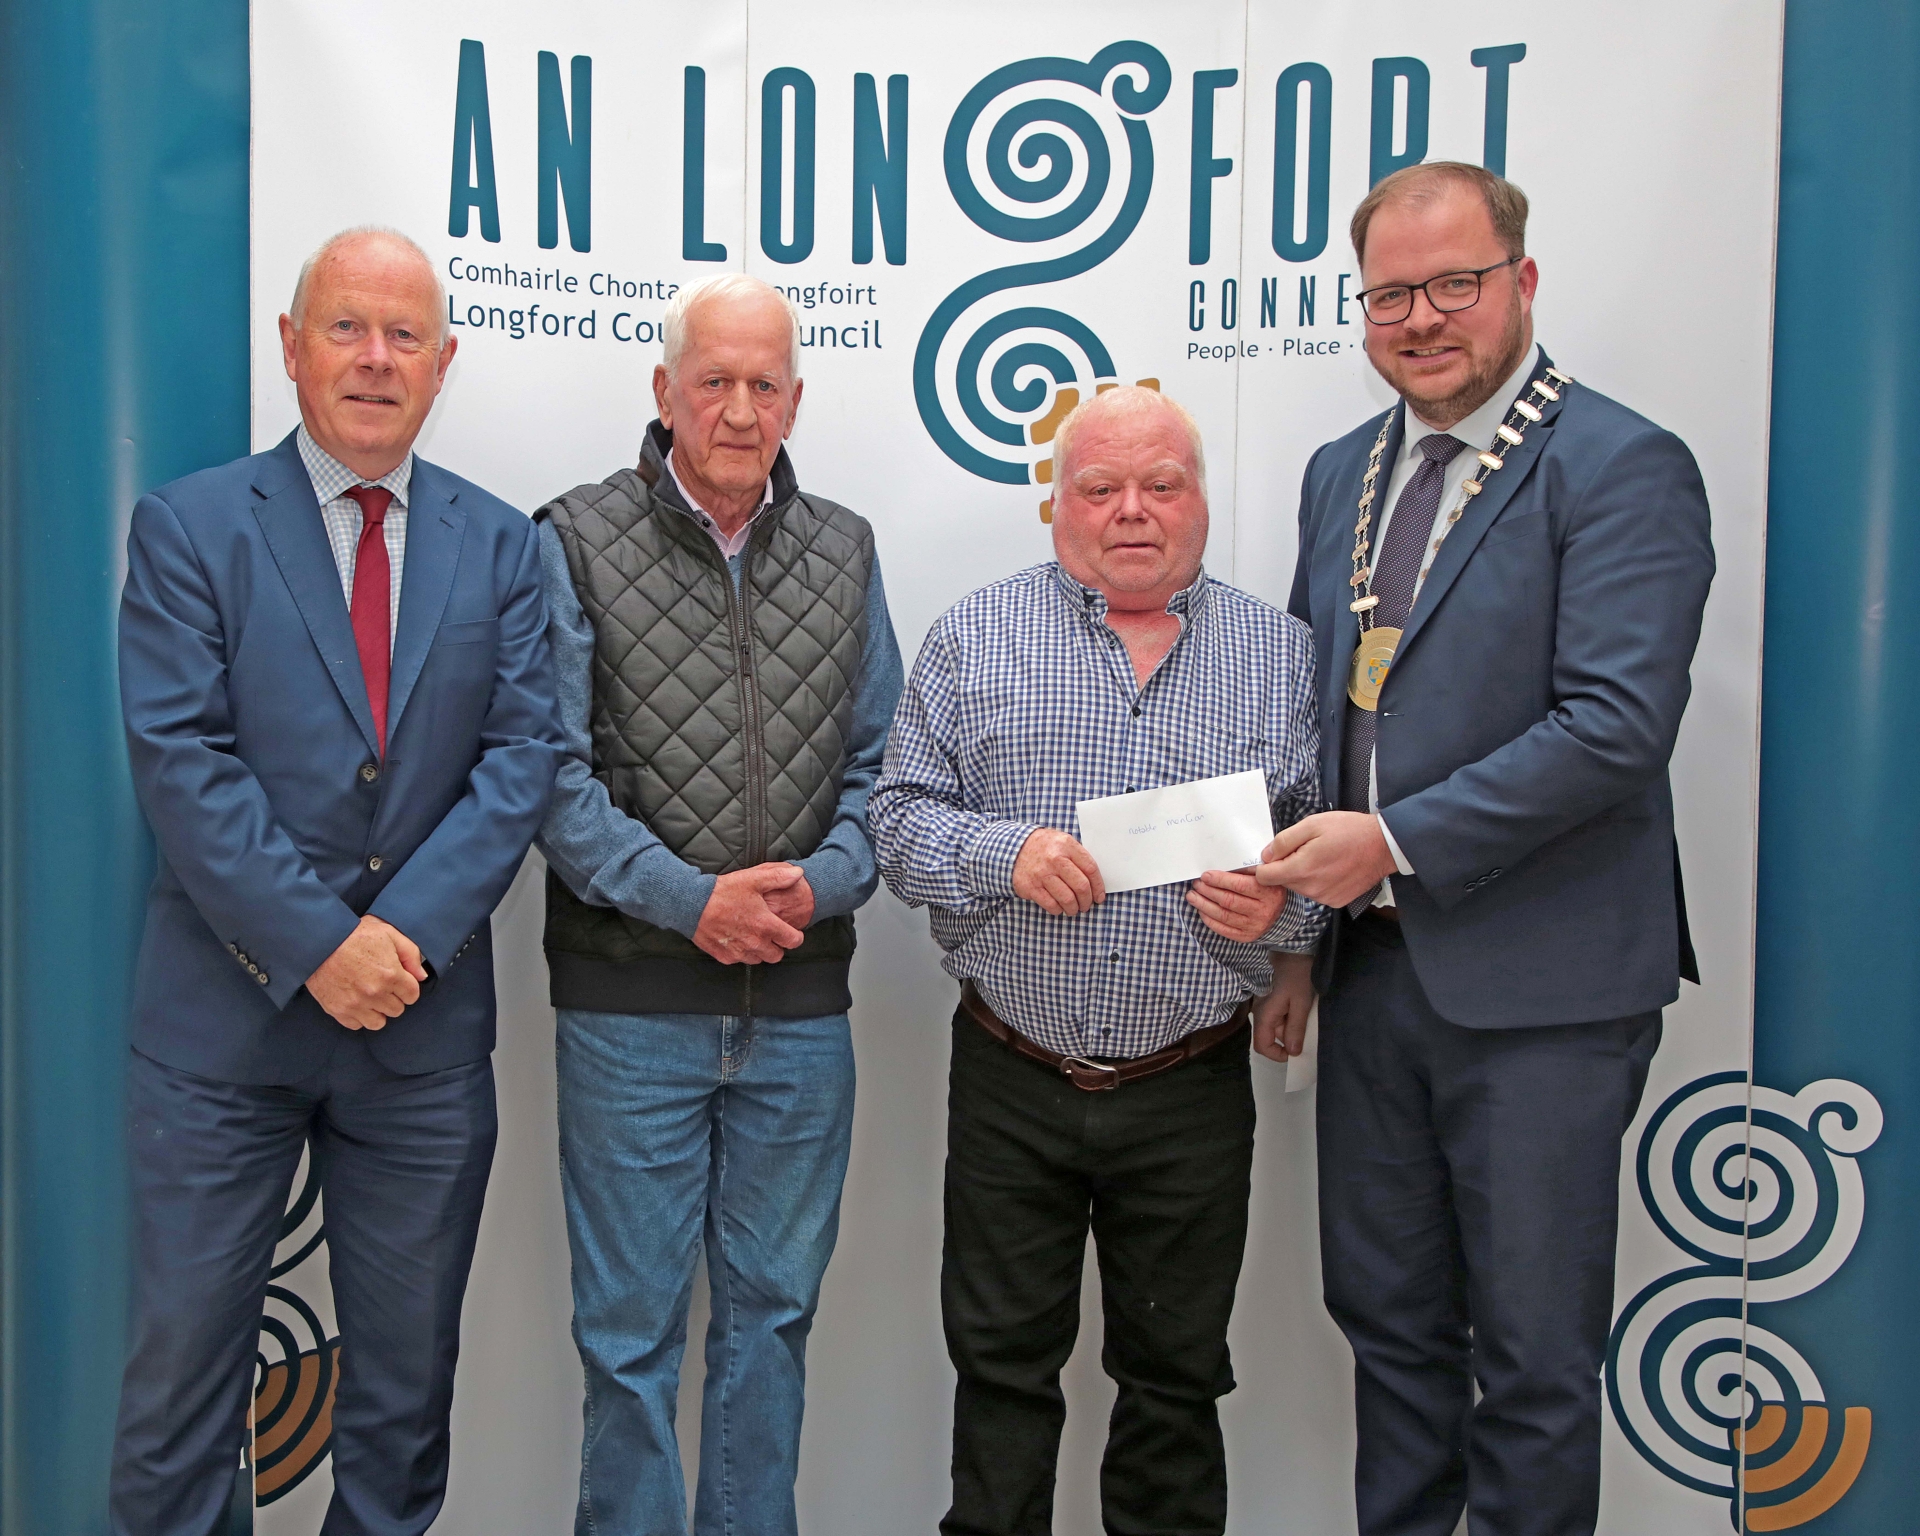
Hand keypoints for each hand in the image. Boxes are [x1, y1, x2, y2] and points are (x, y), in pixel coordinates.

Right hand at [306, 914, 427, 1030]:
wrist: (319, 941)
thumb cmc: (354, 934)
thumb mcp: (389, 933)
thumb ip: (411, 954)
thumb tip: (421, 976)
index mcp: (391, 975)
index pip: (412, 996)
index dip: (407, 987)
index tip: (399, 980)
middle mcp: (375, 994)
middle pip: (397, 1010)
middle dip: (393, 998)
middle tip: (382, 985)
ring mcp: (356, 1004)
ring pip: (379, 1022)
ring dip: (377, 1011)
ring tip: (370, 996)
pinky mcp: (338, 1011)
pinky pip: (357, 1025)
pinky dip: (358, 1016)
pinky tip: (356, 1001)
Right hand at [694, 864, 807, 964]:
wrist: (692, 904)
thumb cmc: (723, 891)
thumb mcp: (752, 879)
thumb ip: (778, 877)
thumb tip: (798, 873)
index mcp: (766, 925)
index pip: (793, 941)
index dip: (795, 936)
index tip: (790, 930)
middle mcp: (755, 943)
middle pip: (777, 955)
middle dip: (778, 946)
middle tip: (771, 933)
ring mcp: (739, 952)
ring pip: (759, 959)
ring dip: (760, 950)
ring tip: (753, 935)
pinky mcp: (725, 956)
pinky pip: (740, 960)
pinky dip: (741, 952)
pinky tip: (737, 938)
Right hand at [1011, 828, 1105, 915]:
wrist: (1013, 849)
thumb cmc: (1044, 847)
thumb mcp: (1062, 842)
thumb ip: (1078, 856)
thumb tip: (1095, 881)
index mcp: (1066, 845)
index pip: (1090, 868)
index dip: (1098, 886)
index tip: (1099, 896)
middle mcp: (1054, 859)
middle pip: (1081, 886)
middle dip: (1087, 900)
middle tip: (1086, 905)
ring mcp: (1042, 874)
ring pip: (1067, 899)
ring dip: (1074, 908)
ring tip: (1074, 909)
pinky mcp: (1031, 887)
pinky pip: (1051, 905)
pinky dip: (1058, 910)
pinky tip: (1059, 908)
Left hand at [1185, 868, 1287, 941]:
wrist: (1282, 915)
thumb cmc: (1268, 890)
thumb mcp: (1265, 876)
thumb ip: (1247, 869)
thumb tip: (1221, 863)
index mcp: (1267, 892)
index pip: (1239, 885)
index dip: (1219, 880)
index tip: (1205, 875)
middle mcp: (1262, 911)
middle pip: (1228, 900)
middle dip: (1208, 891)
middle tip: (1196, 884)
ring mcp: (1254, 926)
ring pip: (1223, 915)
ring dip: (1203, 905)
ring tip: (1192, 896)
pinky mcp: (1246, 936)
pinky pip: (1223, 929)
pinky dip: (1209, 919)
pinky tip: (1201, 910)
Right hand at [1253, 953, 1315, 1061]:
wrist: (1293, 948)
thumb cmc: (1297, 975)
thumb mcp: (1301, 1003)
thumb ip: (1295, 1029)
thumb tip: (1293, 1052)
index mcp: (1264, 1015)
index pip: (1262, 1046)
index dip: (1277, 1054)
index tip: (1296, 1051)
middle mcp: (1260, 1012)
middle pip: (1270, 1036)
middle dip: (1288, 1039)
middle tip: (1307, 1031)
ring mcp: (1264, 1004)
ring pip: (1276, 1026)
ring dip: (1292, 1026)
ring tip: (1307, 1016)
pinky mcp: (1271, 998)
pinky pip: (1279, 1015)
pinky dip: (1291, 1017)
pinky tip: (1303, 1009)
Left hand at [1254, 811, 1397, 909]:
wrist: (1384, 845)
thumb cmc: (1349, 830)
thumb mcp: (1312, 824)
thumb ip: (1284, 841)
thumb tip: (1266, 856)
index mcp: (1302, 869)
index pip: (1264, 877)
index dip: (1264, 864)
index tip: (1274, 854)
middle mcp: (1311, 889)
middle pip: (1282, 881)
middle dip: (1287, 865)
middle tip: (1306, 848)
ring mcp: (1324, 898)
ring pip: (1299, 887)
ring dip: (1304, 873)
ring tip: (1323, 856)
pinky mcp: (1336, 901)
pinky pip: (1316, 892)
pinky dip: (1319, 881)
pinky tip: (1333, 868)